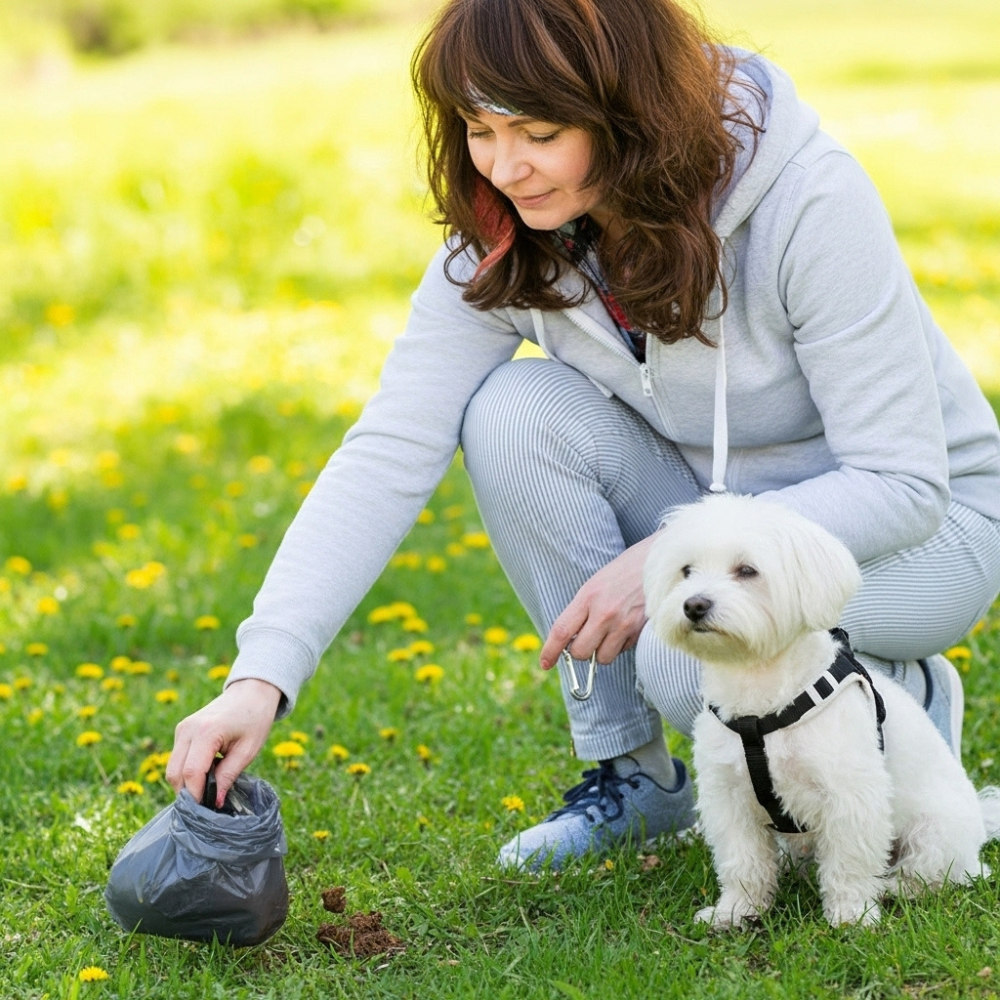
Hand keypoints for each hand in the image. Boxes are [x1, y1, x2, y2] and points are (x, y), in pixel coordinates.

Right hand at [166, 678, 282, 806]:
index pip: (191, 772)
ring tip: (210, 787)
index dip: (196, 796)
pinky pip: (177, 759)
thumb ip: (229, 775)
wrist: (251, 692)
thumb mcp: (248, 750)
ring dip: (186, 783)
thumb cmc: (255, 719)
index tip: (207, 811)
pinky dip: (187, 771)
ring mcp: (182, 728)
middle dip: (188, 793)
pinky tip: (207, 772)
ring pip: (172, 768)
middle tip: (208, 804)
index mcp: (207, 732)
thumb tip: (215, 802)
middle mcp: (188, 729)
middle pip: (175, 773)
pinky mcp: (182, 730)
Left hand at [539, 534, 658, 669]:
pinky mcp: (640, 631)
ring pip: (602, 657)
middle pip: (581, 652)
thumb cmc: (623, 572)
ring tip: (606, 634)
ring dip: (600, 652)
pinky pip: (622, 651)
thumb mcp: (595, 584)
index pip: (562, 631)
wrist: (659, 562)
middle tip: (583, 641)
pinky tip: (623, 628)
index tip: (545, 662)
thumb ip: (581, 610)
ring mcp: (624, 624)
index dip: (550, 651)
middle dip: (579, 652)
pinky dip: (618, 646)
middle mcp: (604, 613)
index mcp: (588, 596)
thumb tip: (569, 640)